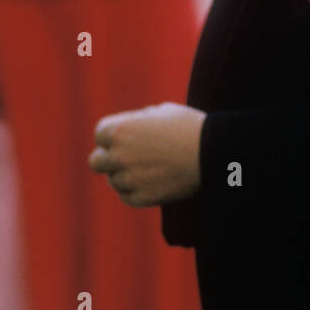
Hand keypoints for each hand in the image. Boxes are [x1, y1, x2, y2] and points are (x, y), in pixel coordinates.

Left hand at [89, 103, 204, 206]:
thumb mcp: (162, 111)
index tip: (128, 139)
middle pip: (96, 161)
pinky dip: (136, 191)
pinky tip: (152, 182)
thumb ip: (139, 120)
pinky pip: (127, 196)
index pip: (100, 135)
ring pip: (113, 181)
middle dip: (109, 159)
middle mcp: (117, 155)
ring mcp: (128, 179)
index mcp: (118, 130)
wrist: (213, 153)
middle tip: (128, 158)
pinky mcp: (141, 198)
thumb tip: (133, 127)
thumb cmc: (189, 127)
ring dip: (125, 176)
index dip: (114, 136)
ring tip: (149, 170)